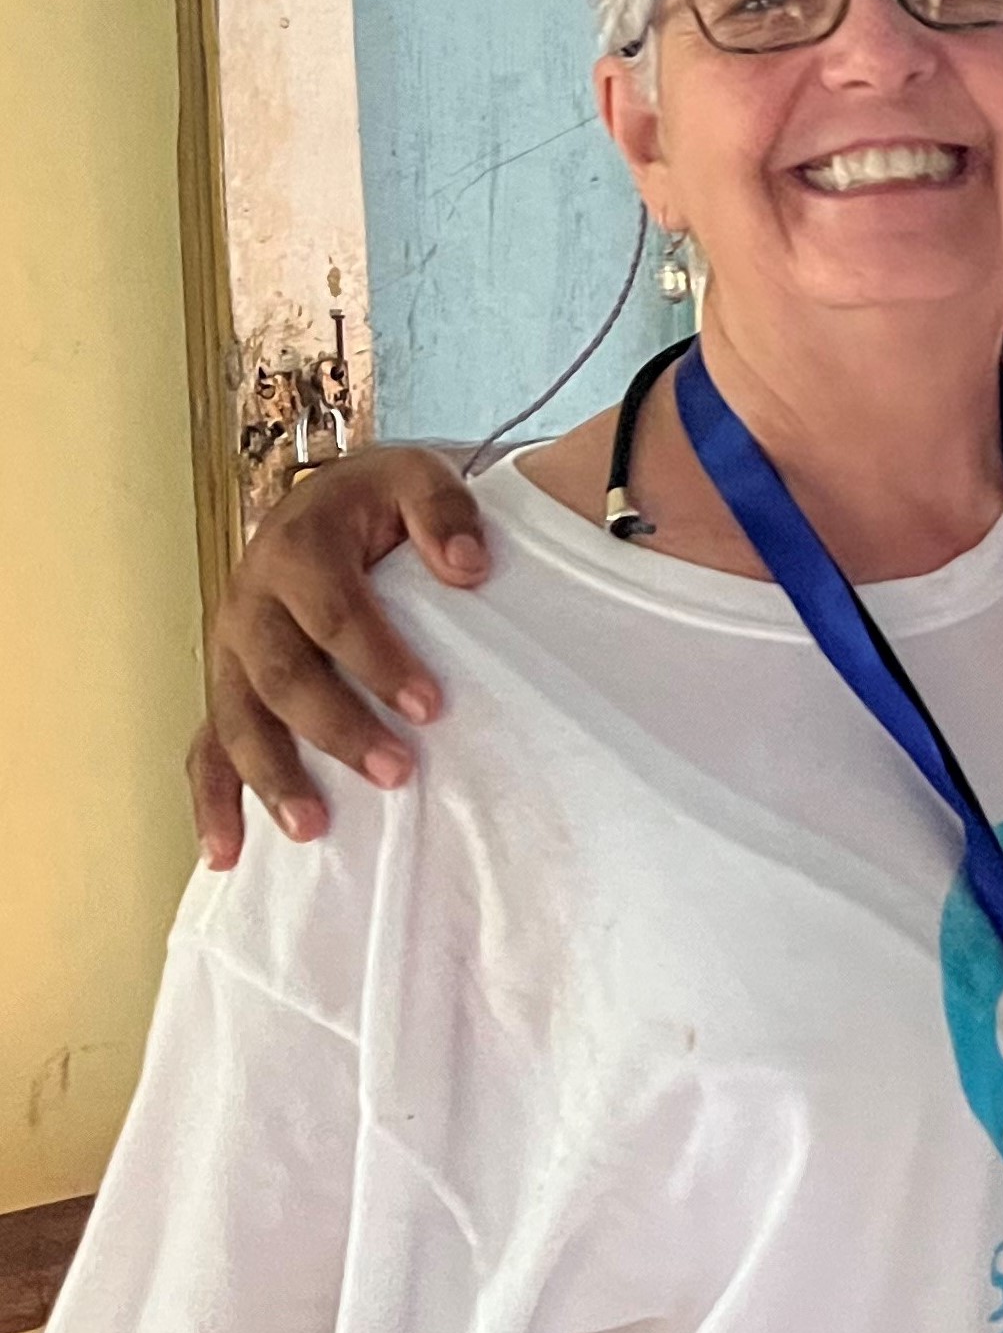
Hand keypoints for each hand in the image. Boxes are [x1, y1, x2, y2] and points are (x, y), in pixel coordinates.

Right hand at [190, 448, 488, 867]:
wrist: (330, 506)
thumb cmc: (381, 503)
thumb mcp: (417, 479)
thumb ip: (444, 512)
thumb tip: (467, 567)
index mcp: (294, 551)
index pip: (333, 614)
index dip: (378, 661)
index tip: (431, 706)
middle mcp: (249, 605)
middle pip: (281, 676)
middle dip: (335, 728)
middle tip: (396, 771)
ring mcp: (229, 653)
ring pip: (236, 721)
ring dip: (272, 778)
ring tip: (312, 827)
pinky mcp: (227, 688)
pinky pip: (204, 749)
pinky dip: (210, 802)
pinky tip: (225, 853)